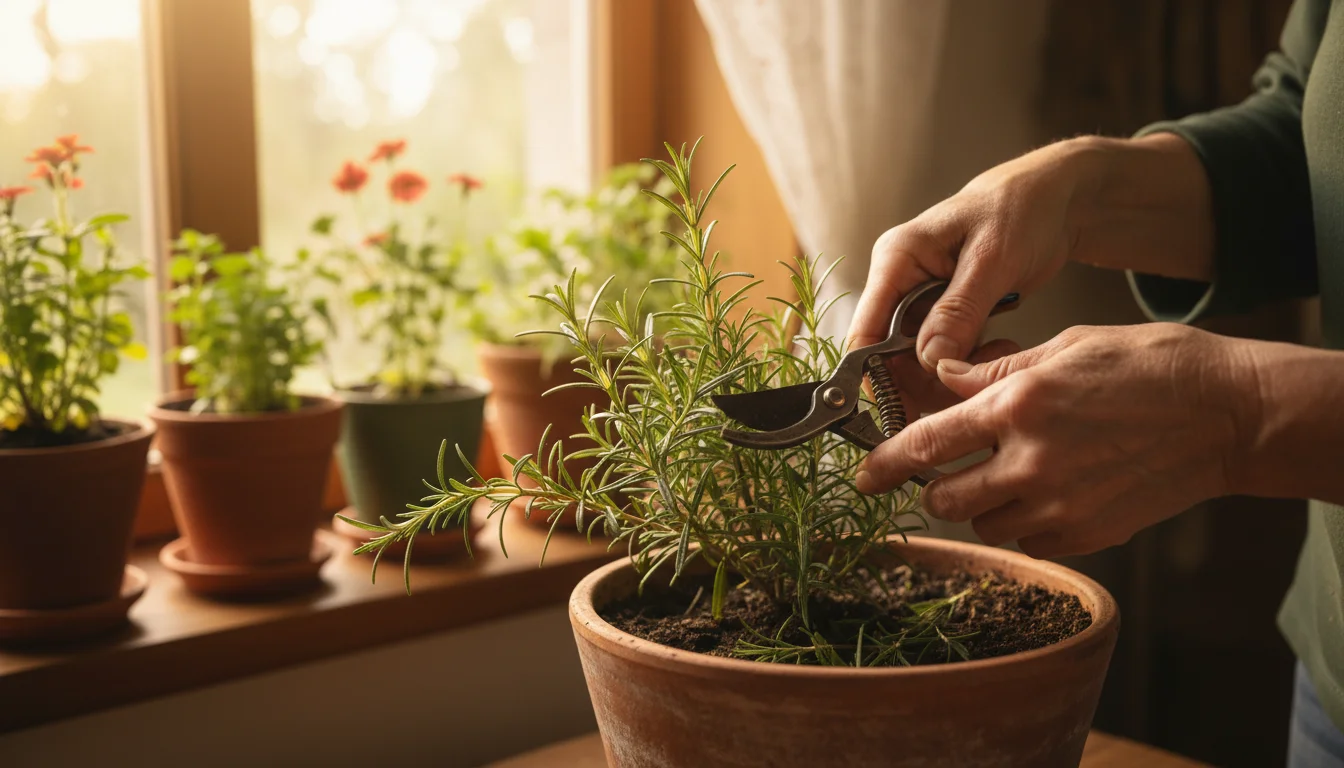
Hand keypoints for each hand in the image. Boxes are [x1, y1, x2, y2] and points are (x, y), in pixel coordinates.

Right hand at [847, 134, 1213, 371]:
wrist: (1057, 198)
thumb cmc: (1023, 209)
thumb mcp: (992, 260)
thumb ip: (958, 311)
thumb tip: (928, 360)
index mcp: (896, 258)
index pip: (865, 330)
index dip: (876, 376)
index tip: (901, 412)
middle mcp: (899, 281)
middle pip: (889, 355)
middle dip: (925, 380)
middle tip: (971, 386)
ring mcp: (920, 299)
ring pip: (918, 361)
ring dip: (953, 374)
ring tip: (999, 357)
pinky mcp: (944, 313)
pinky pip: (944, 354)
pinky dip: (969, 364)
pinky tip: (1000, 350)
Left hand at [856, 324, 1252, 557]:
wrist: (1229, 415)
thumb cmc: (1150, 366)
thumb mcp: (1066, 346)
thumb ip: (995, 369)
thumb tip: (942, 376)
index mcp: (1017, 405)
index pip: (926, 444)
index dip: (884, 465)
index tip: (862, 479)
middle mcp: (1031, 460)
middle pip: (944, 498)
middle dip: (935, 487)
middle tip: (949, 470)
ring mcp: (1062, 504)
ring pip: (984, 524)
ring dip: (981, 505)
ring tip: (1011, 473)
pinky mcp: (1090, 533)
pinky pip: (1030, 540)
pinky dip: (1025, 522)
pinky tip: (1049, 492)